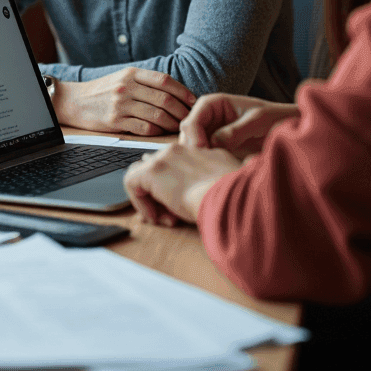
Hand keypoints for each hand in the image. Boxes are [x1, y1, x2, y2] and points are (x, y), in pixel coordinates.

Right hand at [51, 67, 195, 134]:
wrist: (74, 101)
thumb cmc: (102, 92)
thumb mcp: (122, 78)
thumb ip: (144, 82)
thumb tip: (175, 92)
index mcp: (131, 73)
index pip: (164, 80)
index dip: (183, 92)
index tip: (192, 101)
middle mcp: (126, 87)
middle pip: (164, 99)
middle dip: (181, 110)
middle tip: (190, 118)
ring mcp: (120, 104)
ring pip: (157, 115)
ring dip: (172, 123)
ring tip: (178, 128)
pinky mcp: (115, 121)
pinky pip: (144, 128)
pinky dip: (157, 131)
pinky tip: (160, 133)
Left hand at [123, 143, 242, 225]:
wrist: (234, 197)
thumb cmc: (239, 197)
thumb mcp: (232, 185)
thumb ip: (220, 182)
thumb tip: (219, 185)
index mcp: (203, 153)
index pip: (178, 168)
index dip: (175, 190)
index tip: (180, 210)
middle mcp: (181, 151)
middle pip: (160, 172)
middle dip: (161, 197)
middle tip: (172, 218)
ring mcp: (165, 158)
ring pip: (143, 176)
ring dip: (149, 200)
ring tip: (163, 219)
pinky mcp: (151, 171)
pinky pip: (132, 184)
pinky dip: (140, 203)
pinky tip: (155, 217)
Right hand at [178, 93, 298, 158]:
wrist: (287, 127)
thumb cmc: (275, 118)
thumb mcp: (258, 120)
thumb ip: (235, 131)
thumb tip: (214, 143)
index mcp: (212, 104)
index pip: (191, 120)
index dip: (194, 138)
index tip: (204, 153)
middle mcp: (207, 118)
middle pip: (187, 135)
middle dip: (194, 150)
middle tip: (208, 167)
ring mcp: (209, 134)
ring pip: (193, 148)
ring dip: (200, 159)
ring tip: (216, 169)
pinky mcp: (215, 148)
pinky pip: (204, 157)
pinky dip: (208, 165)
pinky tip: (219, 171)